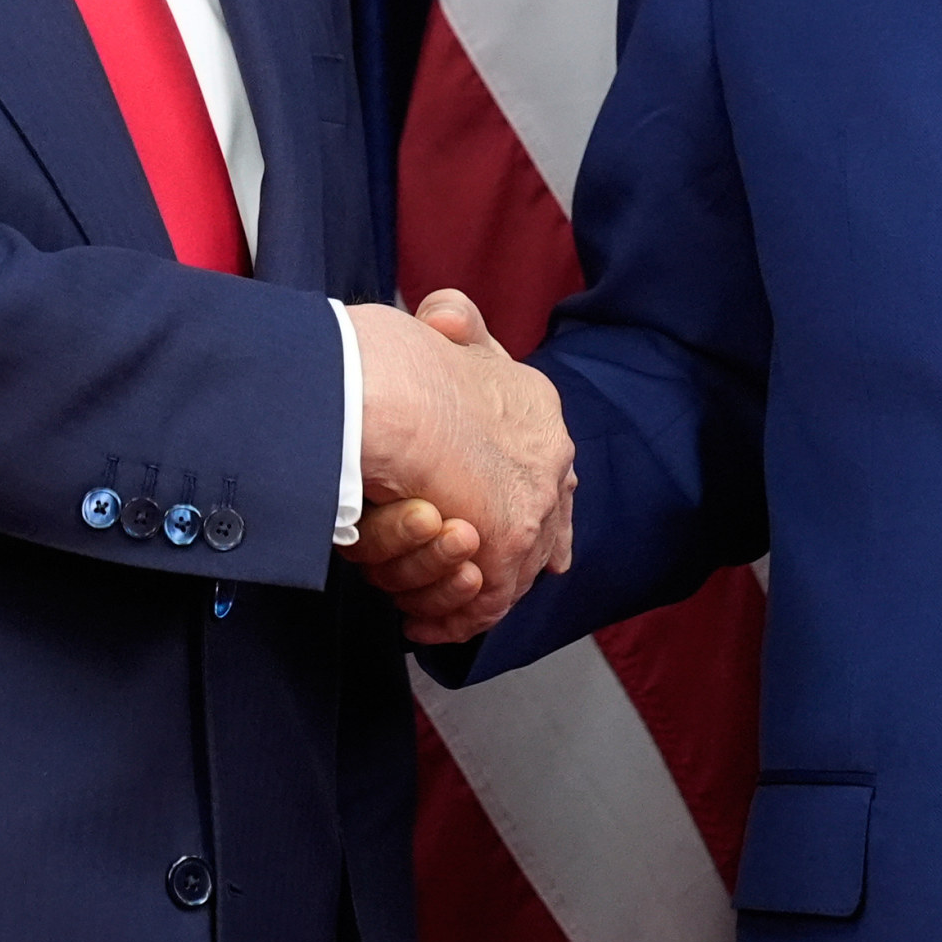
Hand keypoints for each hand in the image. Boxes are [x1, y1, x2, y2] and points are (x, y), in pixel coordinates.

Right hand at [344, 288, 573, 644]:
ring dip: (450, 583)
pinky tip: (419, 620)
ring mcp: (532, 502)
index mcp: (534, 405)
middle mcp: (548, 455)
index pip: (550, 467)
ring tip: (411, 592)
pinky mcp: (506, 542)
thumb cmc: (397, 354)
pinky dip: (450, 617)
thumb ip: (453, 321)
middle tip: (461, 575)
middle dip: (507, 558)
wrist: (390, 387)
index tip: (511, 531)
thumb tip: (445, 320)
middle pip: (542, 525)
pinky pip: (485, 603)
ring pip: (504, 569)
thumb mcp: (437, 325)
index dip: (539, 499)